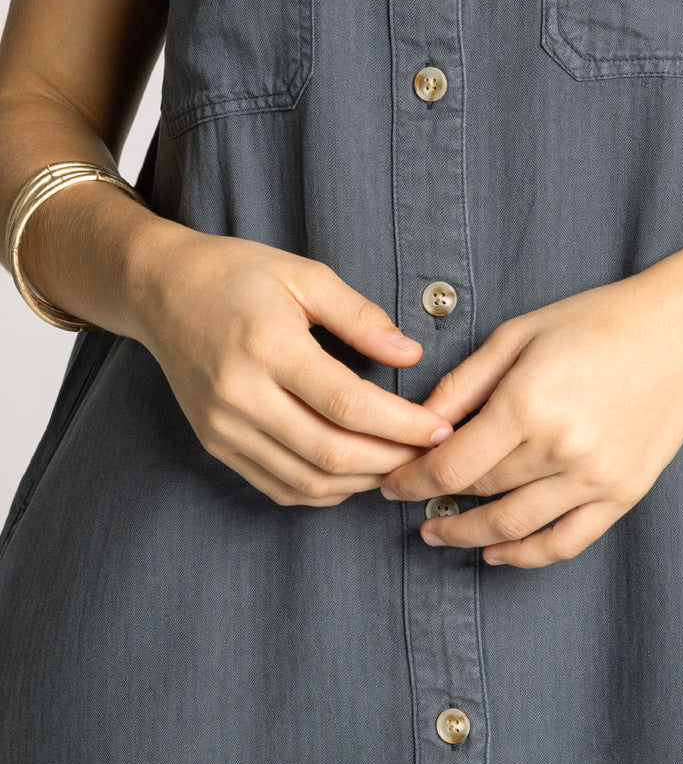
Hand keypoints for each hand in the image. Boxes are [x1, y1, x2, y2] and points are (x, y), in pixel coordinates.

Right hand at [130, 221, 454, 504]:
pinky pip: (277, 485)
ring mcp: (224, 427)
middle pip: (330, 452)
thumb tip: (410, 354)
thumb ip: (360, 316)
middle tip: (430, 454)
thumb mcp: (305, 275)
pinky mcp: (215, 444)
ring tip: (402, 465)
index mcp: (268, 347)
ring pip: (306, 480)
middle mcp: (241, 396)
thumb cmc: (238, 274)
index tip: (440, 428)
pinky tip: (355, 474)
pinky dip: (323, 489)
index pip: (347, 404)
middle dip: (391, 461)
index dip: (401, 425)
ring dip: (362, 482)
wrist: (162, 289)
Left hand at [376, 271, 682, 567]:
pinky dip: (525, 556)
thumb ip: (466, 382)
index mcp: (526, 403)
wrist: (680, 330)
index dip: (410, 481)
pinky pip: (565, 542)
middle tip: (408, 501)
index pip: (449, 465)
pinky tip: (496, 553)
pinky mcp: (623, 494)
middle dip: (434, 501)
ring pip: (514, 527)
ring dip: (468, 536)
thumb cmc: (597, 320)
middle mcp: (559, 448)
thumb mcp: (518, 334)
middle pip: (478, 492)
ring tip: (438, 533)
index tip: (390, 484)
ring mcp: (595, 477)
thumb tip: (421, 422)